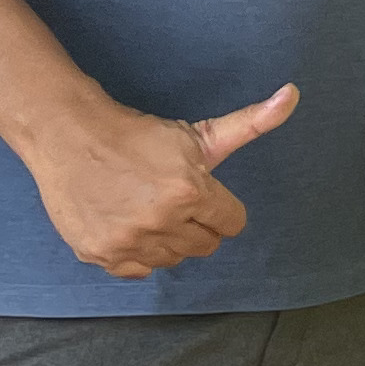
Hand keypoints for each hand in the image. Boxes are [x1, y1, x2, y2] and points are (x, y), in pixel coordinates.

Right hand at [23, 82, 297, 277]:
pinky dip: (138, 254)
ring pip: (173, 259)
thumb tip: (293, 95)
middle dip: (198, 224)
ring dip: (168, 239)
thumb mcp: (199, 133)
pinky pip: (138, 271)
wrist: (71, 136)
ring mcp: (128, 241)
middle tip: (174, 201)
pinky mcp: (100, 254)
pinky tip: (129, 225)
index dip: (221, 208)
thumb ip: (251, 124)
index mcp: (191, 192)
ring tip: (149, 209)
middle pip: (206, 245)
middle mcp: (161, 221)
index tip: (203, 195)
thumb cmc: (139, 134)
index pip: (232, 223)